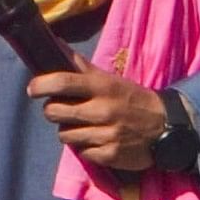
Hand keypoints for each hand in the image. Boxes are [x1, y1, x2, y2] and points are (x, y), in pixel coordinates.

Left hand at [31, 62, 166, 171]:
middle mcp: (103, 110)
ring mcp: (106, 134)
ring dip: (69, 132)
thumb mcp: (110, 80)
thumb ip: (81, 66)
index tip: (33, 89)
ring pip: (65, 136)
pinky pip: (82, 153)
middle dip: (52, 111)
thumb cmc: (132, 99)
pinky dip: (85, 148)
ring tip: (83, 127)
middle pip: (55, 112)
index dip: (41, 85)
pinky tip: (98, 141)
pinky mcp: (110, 155)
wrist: (166, 126)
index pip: (62, 82)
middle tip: (62, 110)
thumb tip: (55, 44)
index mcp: (102, 87)